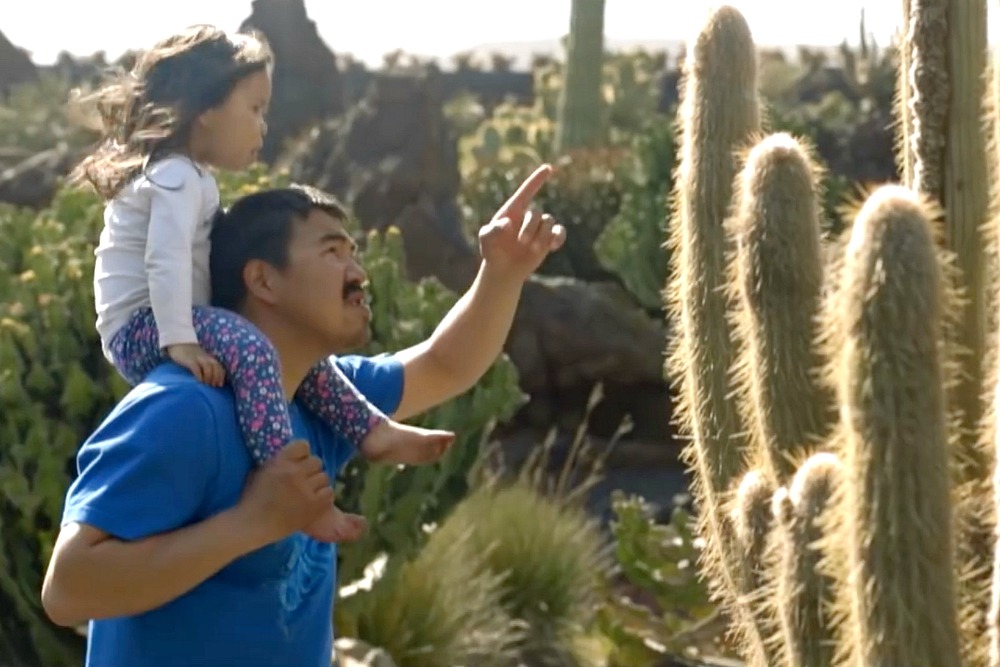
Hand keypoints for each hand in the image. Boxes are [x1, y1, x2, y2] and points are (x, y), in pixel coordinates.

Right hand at [167, 343, 224, 386]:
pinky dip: (199, 375)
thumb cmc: (188, 354)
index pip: (219, 366)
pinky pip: (196, 367)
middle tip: (214, 386)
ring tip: (207, 385)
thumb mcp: (199, 358)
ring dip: (209, 377)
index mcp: (209, 357)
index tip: (220, 385)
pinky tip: (199, 381)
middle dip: (217, 377)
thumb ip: (205, 365)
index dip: (221, 376)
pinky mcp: (189, 360)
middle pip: (215, 366)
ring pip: (208, 367)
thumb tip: (209, 379)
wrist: (177, 342)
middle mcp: (205, 357)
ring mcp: (197, 358)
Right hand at [237, 440, 334, 542]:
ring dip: (318, 484)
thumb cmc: (252, 499)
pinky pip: (329, 492)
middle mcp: (295, 472)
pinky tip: (314, 501)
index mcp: (280, 462)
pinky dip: (323, 496)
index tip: (299, 463)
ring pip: (324, 477)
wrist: (252, 525)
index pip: (303, 445)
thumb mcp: (261, 471)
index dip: (302, 454)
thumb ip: (279, 462)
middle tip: (304, 481)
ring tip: (309, 492)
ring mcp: (305, 489)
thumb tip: (295, 458)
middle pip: (317, 461)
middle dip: (311, 470)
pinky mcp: (313, 506)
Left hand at [478, 164, 566, 281]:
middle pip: (537, 213)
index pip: (526, 191)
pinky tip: (553, 247)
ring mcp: (539, 228)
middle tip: (521, 242)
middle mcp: (527, 216)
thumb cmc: (492, 251)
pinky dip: (559, 237)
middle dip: (530, 228)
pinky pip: (560, 232)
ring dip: (542, 236)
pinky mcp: (548, 240)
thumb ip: (492, 230)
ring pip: (549, 222)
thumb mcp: (486, 239)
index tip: (548, 168)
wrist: (503, 270)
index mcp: (513, 210)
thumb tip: (508, 224)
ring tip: (533, 249)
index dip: (537, 179)